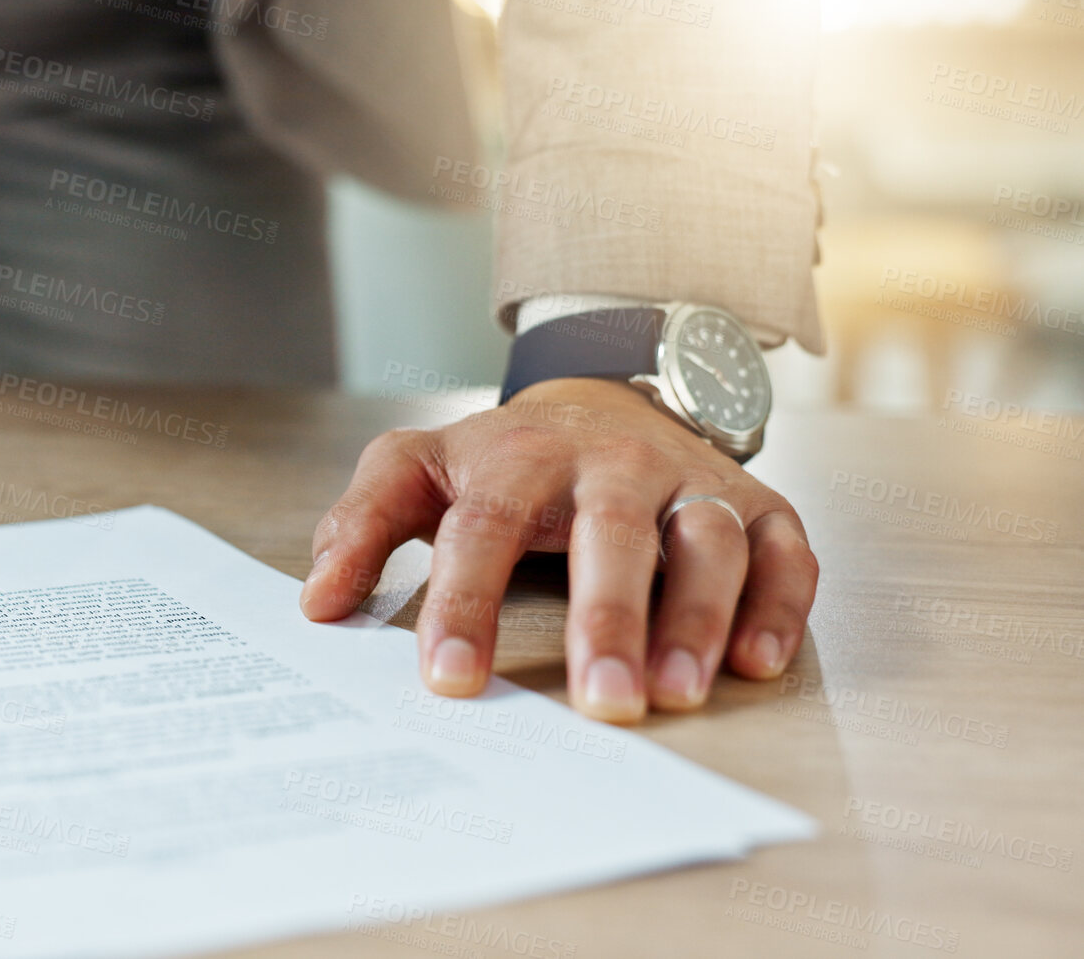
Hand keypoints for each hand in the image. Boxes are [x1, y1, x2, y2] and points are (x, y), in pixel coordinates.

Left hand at [299, 378, 817, 723]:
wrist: (601, 397)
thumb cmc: (502, 458)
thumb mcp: (416, 467)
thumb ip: (360, 524)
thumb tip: (316, 602)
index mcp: (518, 457)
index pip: (485, 529)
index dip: (465, 603)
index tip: (449, 679)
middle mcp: (613, 464)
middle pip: (612, 534)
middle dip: (606, 620)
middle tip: (597, 704)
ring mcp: (689, 483)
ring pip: (709, 541)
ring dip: (698, 617)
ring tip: (675, 693)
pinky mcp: (756, 504)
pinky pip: (785, 552)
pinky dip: (782, 605)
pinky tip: (756, 662)